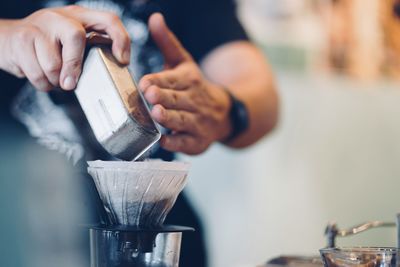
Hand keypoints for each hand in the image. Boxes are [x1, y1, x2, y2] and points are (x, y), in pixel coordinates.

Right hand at [0, 5, 129, 90]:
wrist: (8, 40)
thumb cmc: (47, 46)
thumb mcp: (71, 44)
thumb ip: (90, 53)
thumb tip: (108, 74)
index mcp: (79, 17)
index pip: (109, 20)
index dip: (120, 39)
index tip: (122, 60)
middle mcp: (60, 17)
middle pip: (76, 37)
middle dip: (74, 65)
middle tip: (71, 83)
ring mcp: (40, 25)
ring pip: (53, 63)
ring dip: (55, 80)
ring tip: (53, 77)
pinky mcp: (22, 38)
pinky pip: (38, 73)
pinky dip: (42, 83)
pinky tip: (41, 76)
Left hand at [139, 13, 231, 154]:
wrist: (224, 113)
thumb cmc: (194, 87)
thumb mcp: (184, 63)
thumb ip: (168, 43)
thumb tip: (155, 17)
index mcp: (189, 79)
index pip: (172, 79)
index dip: (158, 80)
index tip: (144, 82)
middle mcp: (194, 100)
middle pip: (177, 99)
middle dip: (163, 97)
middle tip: (149, 94)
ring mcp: (197, 122)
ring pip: (182, 120)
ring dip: (170, 118)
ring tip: (157, 114)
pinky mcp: (197, 141)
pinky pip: (186, 143)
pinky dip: (176, 143)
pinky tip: (163, 141)